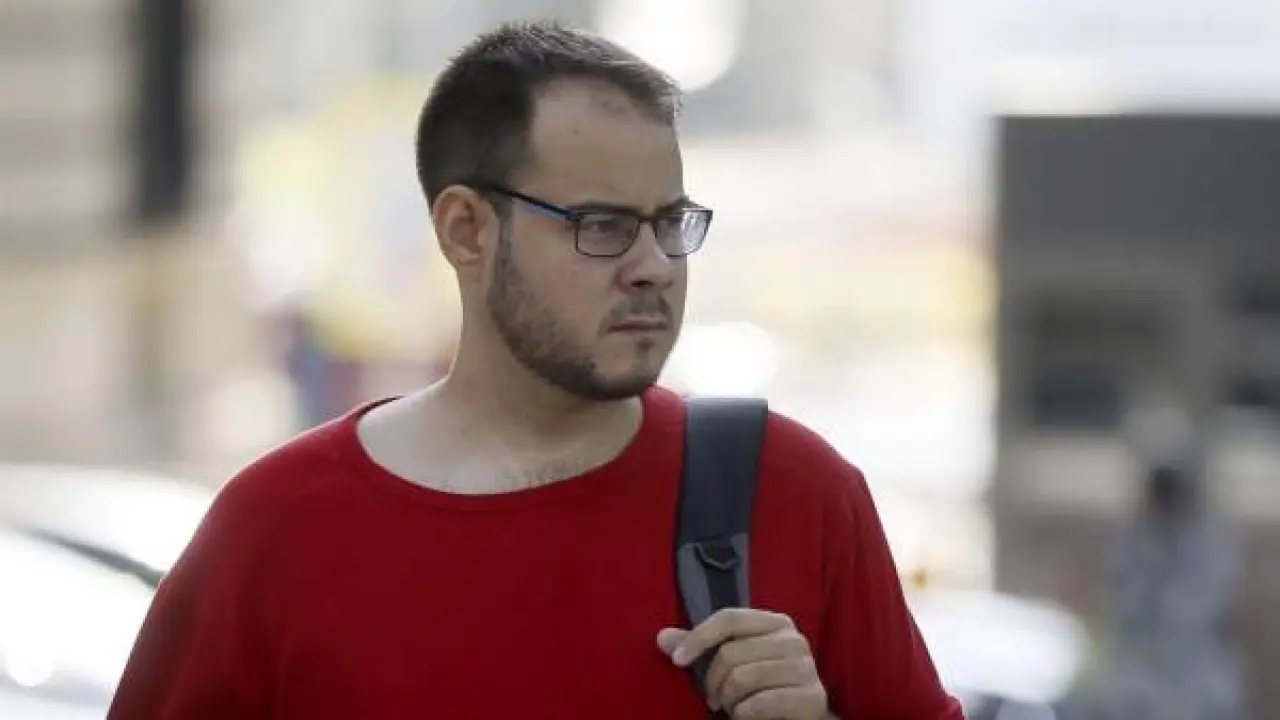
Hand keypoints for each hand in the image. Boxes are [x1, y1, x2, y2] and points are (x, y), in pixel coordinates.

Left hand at [658, 608, 829, 719]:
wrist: (804, 712)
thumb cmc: (765, 684)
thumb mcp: (735, 660)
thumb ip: (702, 647)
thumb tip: (662, 638)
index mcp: (775, 622)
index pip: (729, 618)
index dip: (698, 637)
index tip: (677, 661)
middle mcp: (794, 639)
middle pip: (731, 652)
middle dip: (713, 682)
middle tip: (714, 699)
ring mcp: (806, 668)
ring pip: (743, 678)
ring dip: (729, 700)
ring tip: (732, 707)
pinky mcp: (812, 696)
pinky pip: (761, 703)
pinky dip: (744, 713)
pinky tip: (745, 715)